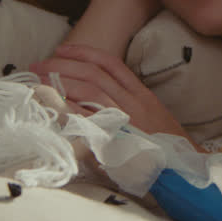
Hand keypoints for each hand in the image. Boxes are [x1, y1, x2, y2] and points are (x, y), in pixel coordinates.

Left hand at [29, 44, 187, 138]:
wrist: (182, 171)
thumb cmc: (163, 148)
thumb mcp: (150, 119)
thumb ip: (125, 105)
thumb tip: (90, 99)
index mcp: (142, 95)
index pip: (111, 63)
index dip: (84, 52)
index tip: (62, 49)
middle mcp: (134, 102)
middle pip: (95, 74)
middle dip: (63, 66)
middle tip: (38, 66)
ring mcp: (127, 119)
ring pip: (91, 91)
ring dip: (61, 83)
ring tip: (39, 82)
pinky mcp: (118, 138)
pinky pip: (90, 118)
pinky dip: (70, 109)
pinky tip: (52, 105)